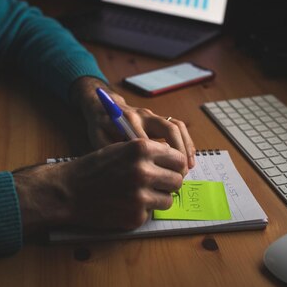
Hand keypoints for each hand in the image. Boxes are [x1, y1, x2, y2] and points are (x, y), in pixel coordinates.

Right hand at [14, 139, 185, 235]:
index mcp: (141, 149)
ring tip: (140, 194)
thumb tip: (175, 160)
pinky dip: (142, 210)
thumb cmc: (95, 167)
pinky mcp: (136, 216)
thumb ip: (148, 152)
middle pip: (177, 180)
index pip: (178, 159)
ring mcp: (140, 196)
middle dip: (169, 182)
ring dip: (159, 198)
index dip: (175, 165)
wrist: (68, 191)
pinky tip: (126, 204)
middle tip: (157, 183)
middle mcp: (144, 171)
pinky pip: (151, 213)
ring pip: (168, 199)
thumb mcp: (121, 148)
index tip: (171, 169)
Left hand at [70, 76, 195, 171]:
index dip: (156, 159)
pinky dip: (186, 143)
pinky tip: (188, 160)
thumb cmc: (100, 127)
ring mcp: (154, 115)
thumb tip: (131, 168)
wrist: (103, 107)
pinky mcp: (159, 119)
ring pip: (177, 126)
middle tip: (180, 173)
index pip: (147, 140)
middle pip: (169, 129)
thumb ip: (111, 150)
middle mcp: (144, 115)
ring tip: (188, 167)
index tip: (160, 178)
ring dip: (186, 147)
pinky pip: (178, 127)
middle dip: (178, 151)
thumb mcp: (98, 139)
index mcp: (128, 120)